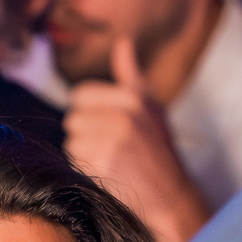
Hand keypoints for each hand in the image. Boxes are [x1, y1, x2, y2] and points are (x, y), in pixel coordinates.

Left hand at [63, 37, 211, 241]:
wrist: (170, 198)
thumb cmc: (159, 153)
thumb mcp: (152, 109)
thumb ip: (131, 78)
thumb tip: (123, 43)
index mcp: (131, 98)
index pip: (80, 95)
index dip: (86, 113)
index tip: (102, 128)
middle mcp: (121, 115)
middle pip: (71, 119)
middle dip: (83, 135)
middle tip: (106, 150)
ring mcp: (110, 140)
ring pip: (70, 142)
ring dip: (82, 155)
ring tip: (107, 163)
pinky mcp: (101, 164)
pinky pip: (74, 162)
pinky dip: (83, 170)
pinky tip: (104, 174)